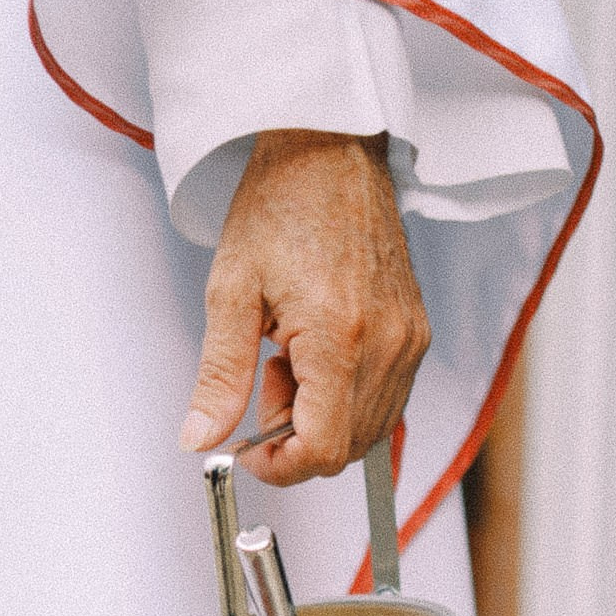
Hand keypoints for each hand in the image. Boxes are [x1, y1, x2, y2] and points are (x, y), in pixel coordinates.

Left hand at [180, 129, 429, 485]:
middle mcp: (387, 344)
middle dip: (298, 438)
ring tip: (291, 358)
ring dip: (323, 417)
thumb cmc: (282, 202)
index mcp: (340, 336)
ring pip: (369, 430)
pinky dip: (347, 396)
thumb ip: (218, 377)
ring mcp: (409, 340)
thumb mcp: (231, 292)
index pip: (323, 450)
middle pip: (348, 449)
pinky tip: (318, 352)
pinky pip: (385, 399)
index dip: (281, 467)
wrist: (329, 148)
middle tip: (267, 380)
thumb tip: (200, 438)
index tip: (251, 451)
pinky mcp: (416, 332)